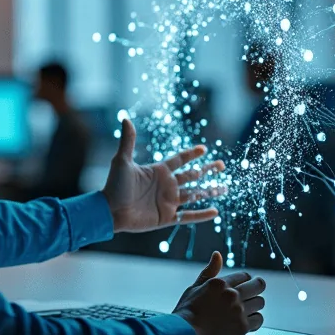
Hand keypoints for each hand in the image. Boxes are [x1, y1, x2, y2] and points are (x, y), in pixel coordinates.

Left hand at [102, 119, 224, 232]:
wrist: (109, 211)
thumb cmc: (114, 186)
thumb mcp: (122, 161)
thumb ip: (128, 141)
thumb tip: (125, 117)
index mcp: (159, 171)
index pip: (180, 160)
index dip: (192, 154)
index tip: (204, 149)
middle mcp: (166, 185)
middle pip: (192, 176)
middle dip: (207, 170)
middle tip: (222, 165)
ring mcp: (168, 201)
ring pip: (194, 195)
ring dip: (209, 191)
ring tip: (225, 188)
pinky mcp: (167, 217)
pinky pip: (188, 216)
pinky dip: (202, 215)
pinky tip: (215, 212)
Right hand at [172, 251, 265, 334]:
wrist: (185, 333)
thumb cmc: (187, 310)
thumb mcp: (195, 287)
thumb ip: (210, 271)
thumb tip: (218, 254)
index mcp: (221, 283)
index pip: (245, 276)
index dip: (245, 280)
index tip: (243, 285)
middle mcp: (232, 295)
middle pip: (259, 285)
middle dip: (257, 287)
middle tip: (254, 292)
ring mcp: (238, 311)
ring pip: (260, 302)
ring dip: (255, 304)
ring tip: (247, 309)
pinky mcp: (242, 327)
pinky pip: (258, 320)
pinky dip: (254, 320)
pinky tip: (247, 321)